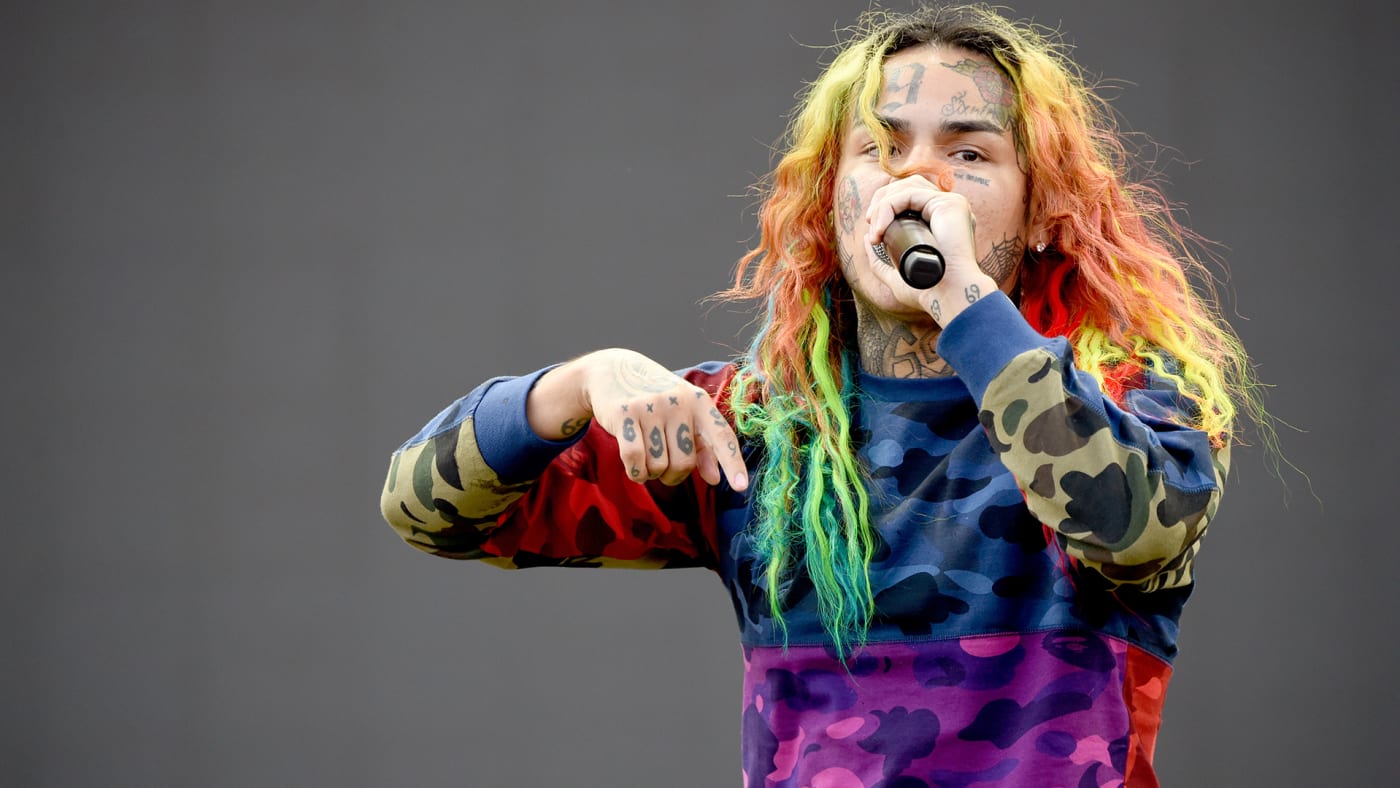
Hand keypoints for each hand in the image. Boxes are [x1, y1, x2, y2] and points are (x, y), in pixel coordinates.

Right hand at [531, 349, 748, 489]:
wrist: (613, 370)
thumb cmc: (656, 399)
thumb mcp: (684, 415)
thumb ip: (702, 446)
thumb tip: (715, 479)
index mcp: (699, 401)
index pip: (722, 436)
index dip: (733, 463)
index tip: (741, 487)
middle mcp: (678, 401)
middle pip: (684, 463)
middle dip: (673, 475)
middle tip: (664, 465)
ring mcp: (650, 406)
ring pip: (658, 465)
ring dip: (651, 473)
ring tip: (646, 457)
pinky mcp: (624, 413)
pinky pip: (635, 460)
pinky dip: (635, 473)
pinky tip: (634, 468)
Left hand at [862, 174, 995, 324]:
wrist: (948, 296)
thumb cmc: (928, 292)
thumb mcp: (897, 276)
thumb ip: (880, 262)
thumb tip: (867, 239)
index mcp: (940, 220)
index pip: (909, 196)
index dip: (885, 206)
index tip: (873, 232)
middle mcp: (948, 208)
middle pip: (907, 185)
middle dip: (881, 201)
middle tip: (871, 227)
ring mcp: (951, 203)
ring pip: (907, 186)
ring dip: (883, 205)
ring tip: (876, 231)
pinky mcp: (949, 203)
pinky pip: (909, 194)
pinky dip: (888, 207)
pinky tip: (880, 228)